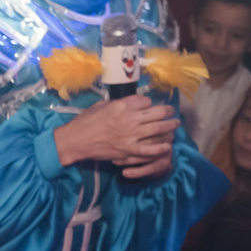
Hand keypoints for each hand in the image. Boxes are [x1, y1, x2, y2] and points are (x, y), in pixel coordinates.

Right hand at [54, 95, 178, 178]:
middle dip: (167, 111)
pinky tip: (168, 145)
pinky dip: (161, 147)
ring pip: (159, 129)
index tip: (148, 106)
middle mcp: (129, 118)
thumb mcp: (100, 105)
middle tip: (171, 112)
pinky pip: (151, 149)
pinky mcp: (129, 150)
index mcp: (121, 105)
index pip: (145, 101)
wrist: (75, 141)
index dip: (148, 103)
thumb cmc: (84, 122)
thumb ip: (117, 103)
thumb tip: (129, 103)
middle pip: (158, 112)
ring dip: (170, 126)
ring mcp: (130, 135)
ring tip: (175, 125)